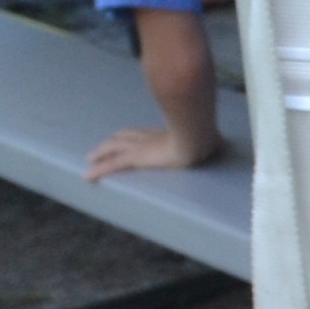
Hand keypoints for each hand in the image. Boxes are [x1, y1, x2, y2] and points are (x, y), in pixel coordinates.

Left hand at [83, 120, 217, 178]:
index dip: (129, 135)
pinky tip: (87, 175)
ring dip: (100, 153)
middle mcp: (148, 137)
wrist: (197, 137)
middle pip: (123, 138)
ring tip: (89, 159)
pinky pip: (113, 165)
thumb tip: (222, 140)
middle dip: (110, 143)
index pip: (140, 133)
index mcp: (163, 134)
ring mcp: (140, 147)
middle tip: (99, 149)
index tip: (122, 137)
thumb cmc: (205, 137)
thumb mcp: (208, 138)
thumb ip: (209, 139)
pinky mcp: (137, 158)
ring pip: (113, 149)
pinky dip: (99, 170)